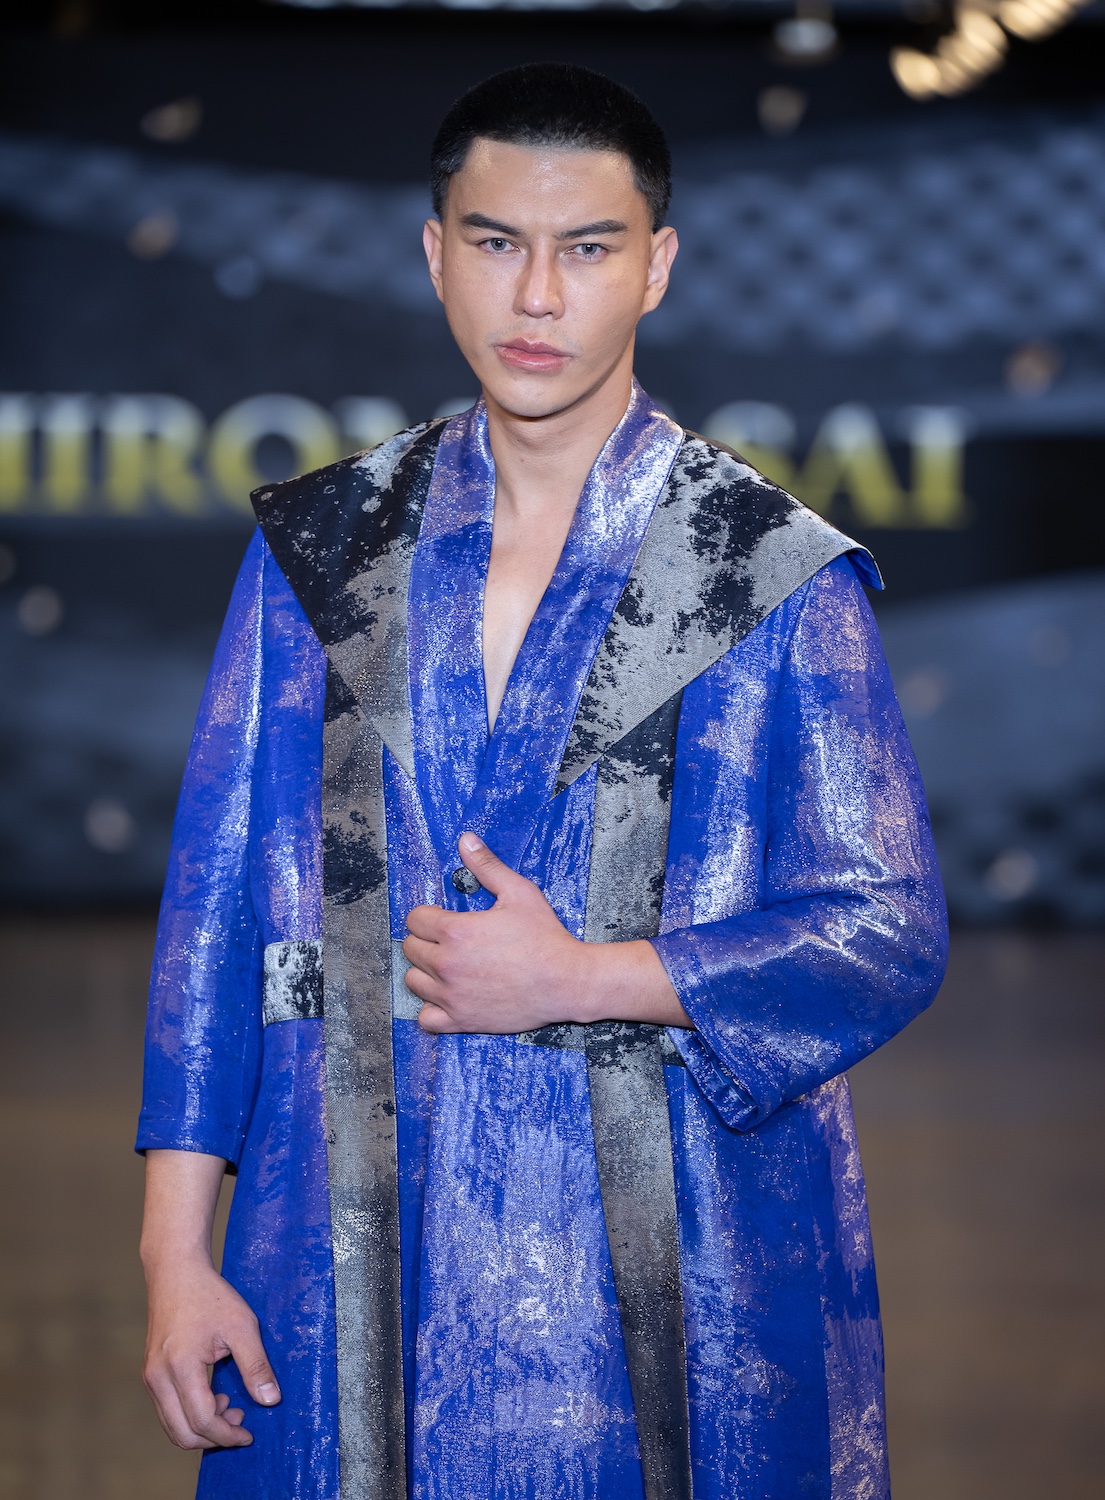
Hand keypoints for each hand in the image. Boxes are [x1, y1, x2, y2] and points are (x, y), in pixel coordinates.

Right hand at [142, 1257, 280, 1449]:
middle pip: (182, 1433)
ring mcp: (150, 1377)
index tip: (249, 1433)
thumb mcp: (242, 1326)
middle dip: (214, 1438)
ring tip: (230, 1406)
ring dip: (201, 1428)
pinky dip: (190, 1415)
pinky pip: (168, 1410)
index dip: (227, 1435)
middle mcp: (158, 1378)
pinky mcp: (151, 1373)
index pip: (202, 1421)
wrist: (175, 1271)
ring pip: (172, 1426)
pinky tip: (214, 1396)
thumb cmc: (209, 1294)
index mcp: (179, 1367)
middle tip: (241, 1420)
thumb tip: (270, 1401)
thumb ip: (256, 1365)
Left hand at [403, 833, 691, 1034]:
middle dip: (426, 941)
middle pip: (410, 949)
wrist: (566, 981)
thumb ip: (487, 866)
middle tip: (449, 941)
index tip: (443, 918)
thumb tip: (465, 840)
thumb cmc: (545, 937)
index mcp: (455, 932)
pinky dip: (431, 1009)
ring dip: (426, 972)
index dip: (427, 915)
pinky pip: (426, 1019)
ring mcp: (451, 996)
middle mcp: (446, 965)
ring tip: (449, 967)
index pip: (415, 920)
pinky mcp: (461, 1021)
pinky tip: (448, 997)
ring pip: (414, 982)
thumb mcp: (519, 892)